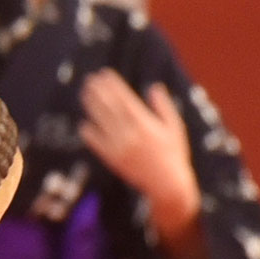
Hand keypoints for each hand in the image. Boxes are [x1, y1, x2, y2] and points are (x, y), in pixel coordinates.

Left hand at [78, 73, 201, 238]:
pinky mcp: (114, 160)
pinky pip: (98, 144)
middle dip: (99, 92)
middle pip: (110, 108)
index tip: (105, 74)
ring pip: (102, 123)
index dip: (114, 86)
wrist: (168, 184)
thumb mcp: (175, 128)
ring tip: (85, 93)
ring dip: (92, 107)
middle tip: (90, 79)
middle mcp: (131, 134)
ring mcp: (120, 148)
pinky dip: (90, 134)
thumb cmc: (174, 154)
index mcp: (146, 124)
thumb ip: (163, 107)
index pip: (125, 100)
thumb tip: (154, 87)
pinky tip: (84, 123)